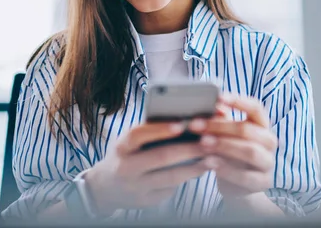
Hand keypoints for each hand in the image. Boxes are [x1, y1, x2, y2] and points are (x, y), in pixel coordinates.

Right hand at [85, 121, 208, 214]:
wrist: (105, 188)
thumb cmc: (125, 155)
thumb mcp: (128, 142)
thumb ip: (149, 131)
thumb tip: (184, 118)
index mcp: (121, 147)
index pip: (139, 135)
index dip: (160, 129)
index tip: (182, 124)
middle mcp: (126, 167)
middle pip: (161, 156)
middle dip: (189, 148)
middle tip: (211, 141)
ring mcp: (136, 187)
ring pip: (170, 177)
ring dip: (196, 167)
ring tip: (215, 159)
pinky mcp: (146, 201)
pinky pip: (171, 189)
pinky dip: (188, 178)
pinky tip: (202, 170)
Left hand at [188, 94, 277, 198]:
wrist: (237, 186)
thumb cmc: (229, 153)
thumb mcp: (225, 135)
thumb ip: (221, 121)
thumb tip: (214, 106)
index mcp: (262, 125)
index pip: (256, 108)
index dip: (238, 101)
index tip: (218, 97)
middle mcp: (269, 142)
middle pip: (247, 129)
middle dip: (219, 127)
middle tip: (196, 126)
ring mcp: (268, 162)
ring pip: (249, 151)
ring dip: (224, 145)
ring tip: (202, 143)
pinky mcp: (263, 182)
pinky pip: (246, 176)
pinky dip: (226, 169)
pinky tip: (209, 163)